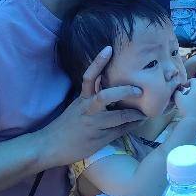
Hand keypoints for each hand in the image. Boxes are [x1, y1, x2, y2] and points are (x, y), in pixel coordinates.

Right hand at [36, 46, 145, 167]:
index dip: (98, 62)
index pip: (89, 77)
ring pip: (118, 117)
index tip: (109, 48)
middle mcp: (87, 110)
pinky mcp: (98, 139)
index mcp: (82, 99)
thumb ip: (92, 95)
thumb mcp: (77, 106)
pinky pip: (119, 131)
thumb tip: (111, 83)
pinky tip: (139, 122)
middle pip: (105, 96)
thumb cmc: (67, 124)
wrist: (49, 146)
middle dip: (124, 91)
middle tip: (139, 90)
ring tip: (146, 112)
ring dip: (134, 114)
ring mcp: (93, 125)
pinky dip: (131, 126)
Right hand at [174, 77, 195, 120]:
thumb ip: (177, 92)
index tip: (184, 87)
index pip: (195, 80)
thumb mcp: (178, 98)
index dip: (189, 81)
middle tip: (184, 96)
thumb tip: (177, 90)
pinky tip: (194, 108)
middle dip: (191, 90)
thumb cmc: (186, 108)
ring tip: (190, 102)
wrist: (194, 121)